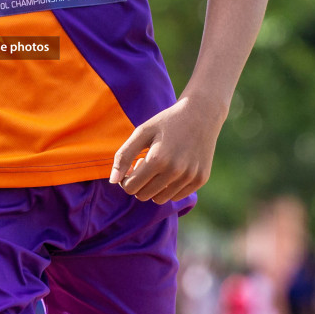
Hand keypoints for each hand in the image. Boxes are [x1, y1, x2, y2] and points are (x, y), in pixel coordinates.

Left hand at [109, 92, 228, 203]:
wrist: (201, 114)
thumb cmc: (167, 121)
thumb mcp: (142, 132)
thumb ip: (124, 156)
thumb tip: (113, 181)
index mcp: (158, 159)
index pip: (130, 187)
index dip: (125, 179)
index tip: (133, 164)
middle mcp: (176, 171)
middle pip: (143, 196)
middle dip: (138, 184)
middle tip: (145, 164)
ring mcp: (190, 177)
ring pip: (160, 199)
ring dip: (154, 187)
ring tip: (159, 167)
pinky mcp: (200, 179)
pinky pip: (176, 196)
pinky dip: (169, 188)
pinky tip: (173, 169)